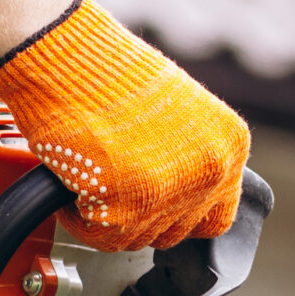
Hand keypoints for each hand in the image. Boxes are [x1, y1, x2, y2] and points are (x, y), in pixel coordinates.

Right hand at [0, 0, 251, 251]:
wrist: (65, 55)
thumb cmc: (107, 74)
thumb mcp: (176, 110)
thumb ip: (189, 157)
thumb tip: (178, 196)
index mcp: (229, 144)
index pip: (215, 217)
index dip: (176, 214)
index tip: (150, 203)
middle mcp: (212, 170)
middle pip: (173, 233)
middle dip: (137, 216)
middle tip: (109, 182)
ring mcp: (173, 191)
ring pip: (136, 240)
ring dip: (106, 218)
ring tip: (91, 175)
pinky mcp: (129, 207)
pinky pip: (102, 240)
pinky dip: (80, 220)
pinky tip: (75, 183)